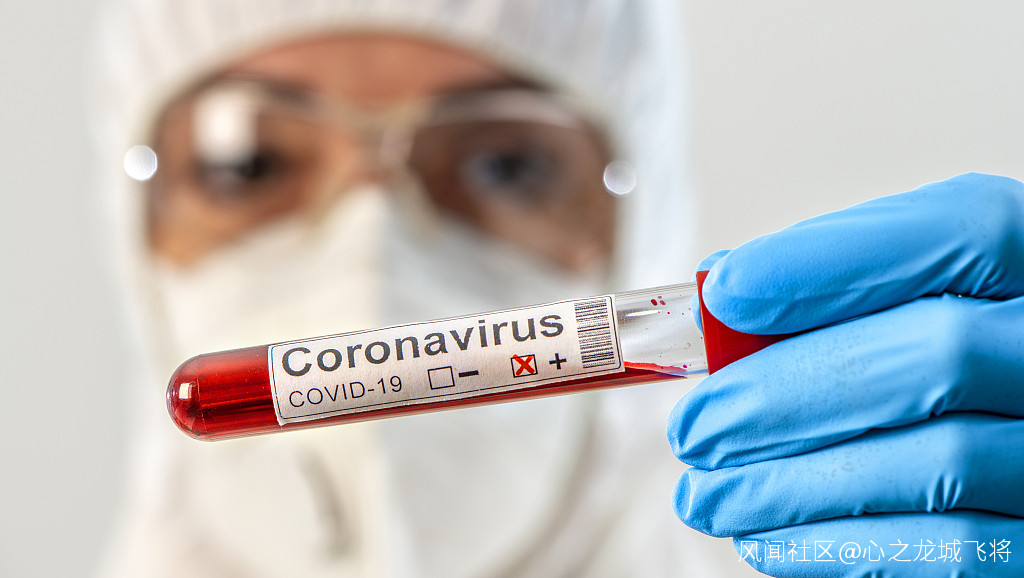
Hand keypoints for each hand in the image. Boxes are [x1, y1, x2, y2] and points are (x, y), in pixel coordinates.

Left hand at [669, 173, 1023, 575]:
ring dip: (793, 484)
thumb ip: (844, 280)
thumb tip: (722, 297)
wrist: (1012, 421)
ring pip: (936, 463)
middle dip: (789, 392)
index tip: (724, 294)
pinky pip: (954, 551)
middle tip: (693, 427)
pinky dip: (838, 545)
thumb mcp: (928, 288)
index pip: (959, 233)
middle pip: (938, 355)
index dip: (831, 263)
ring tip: (703, 494)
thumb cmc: (958, 350)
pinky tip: (764, 536)